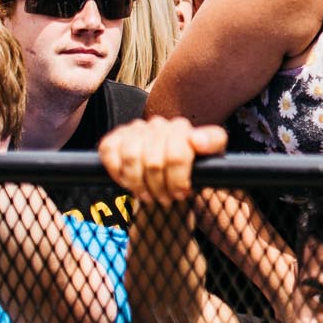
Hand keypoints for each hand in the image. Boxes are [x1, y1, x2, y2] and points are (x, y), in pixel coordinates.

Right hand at [99, 117, 227, 206]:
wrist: (168, 173)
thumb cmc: (192, 167)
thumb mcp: (212, 156)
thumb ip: (213, 143)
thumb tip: (197, 140)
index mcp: (182, 128)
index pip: (177, 155)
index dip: (178, 180)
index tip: (181, 193)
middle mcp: (159, 124)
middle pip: (154, 162)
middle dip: (159, 187)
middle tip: (164, 198)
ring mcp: (136, 129)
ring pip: (131, 158)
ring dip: (138, 183)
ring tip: (147, 195)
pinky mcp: (116, 137)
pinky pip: (109, 152)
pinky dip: (117, 172)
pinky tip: (127, 182)